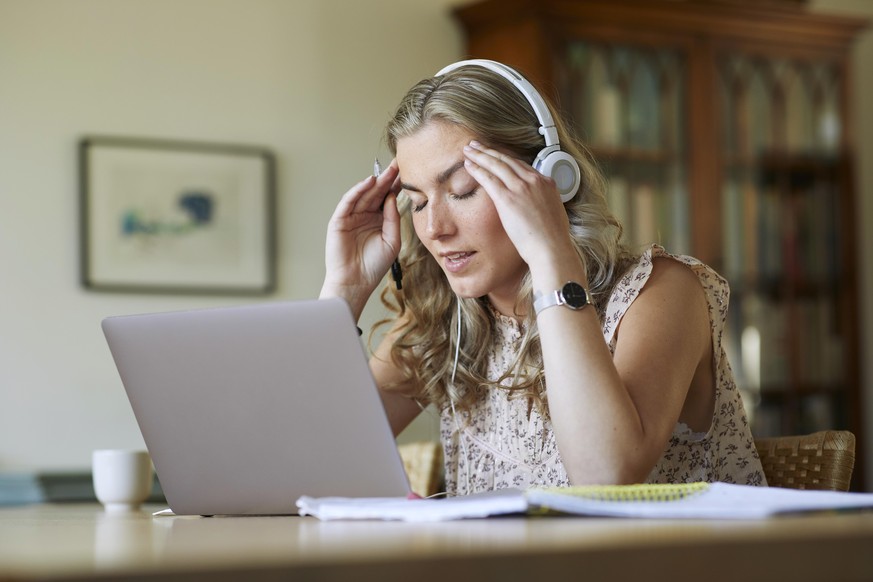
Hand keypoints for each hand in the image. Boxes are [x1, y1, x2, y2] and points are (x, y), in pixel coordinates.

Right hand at [321, 160, 400, 319]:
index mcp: (379, 220)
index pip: (388, 199)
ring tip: (387, 171)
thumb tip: (392, 196)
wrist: (355, 282)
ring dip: (375, 182)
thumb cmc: (374, 265)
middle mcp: (365, 216)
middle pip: (377, 193)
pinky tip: (368, 183)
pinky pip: (348, 202)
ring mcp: (352, 217)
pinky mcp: (339, 220)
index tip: (408, 173)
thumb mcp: (392, 240)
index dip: (397, 186)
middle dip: (387, 179)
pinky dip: (357, 191)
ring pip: (364, 195)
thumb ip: (393, 218)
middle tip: (398, 164)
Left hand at [462, 141, 572, 265]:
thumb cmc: (552, 239)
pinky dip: (477, 169)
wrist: (551, 249)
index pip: (522, 165)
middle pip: (507, 160)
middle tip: (477, 145)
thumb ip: (543, 202)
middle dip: (490, 150)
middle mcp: (534, 181)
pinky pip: (488, 178)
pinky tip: (468, 164)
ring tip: (469, 150)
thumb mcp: (553, 212)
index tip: (495, 154)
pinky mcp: (508, 198)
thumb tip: (537, 205)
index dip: (505, 158)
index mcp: (546, 183)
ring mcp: (521, 188)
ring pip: (496, 164)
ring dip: (480, 155)